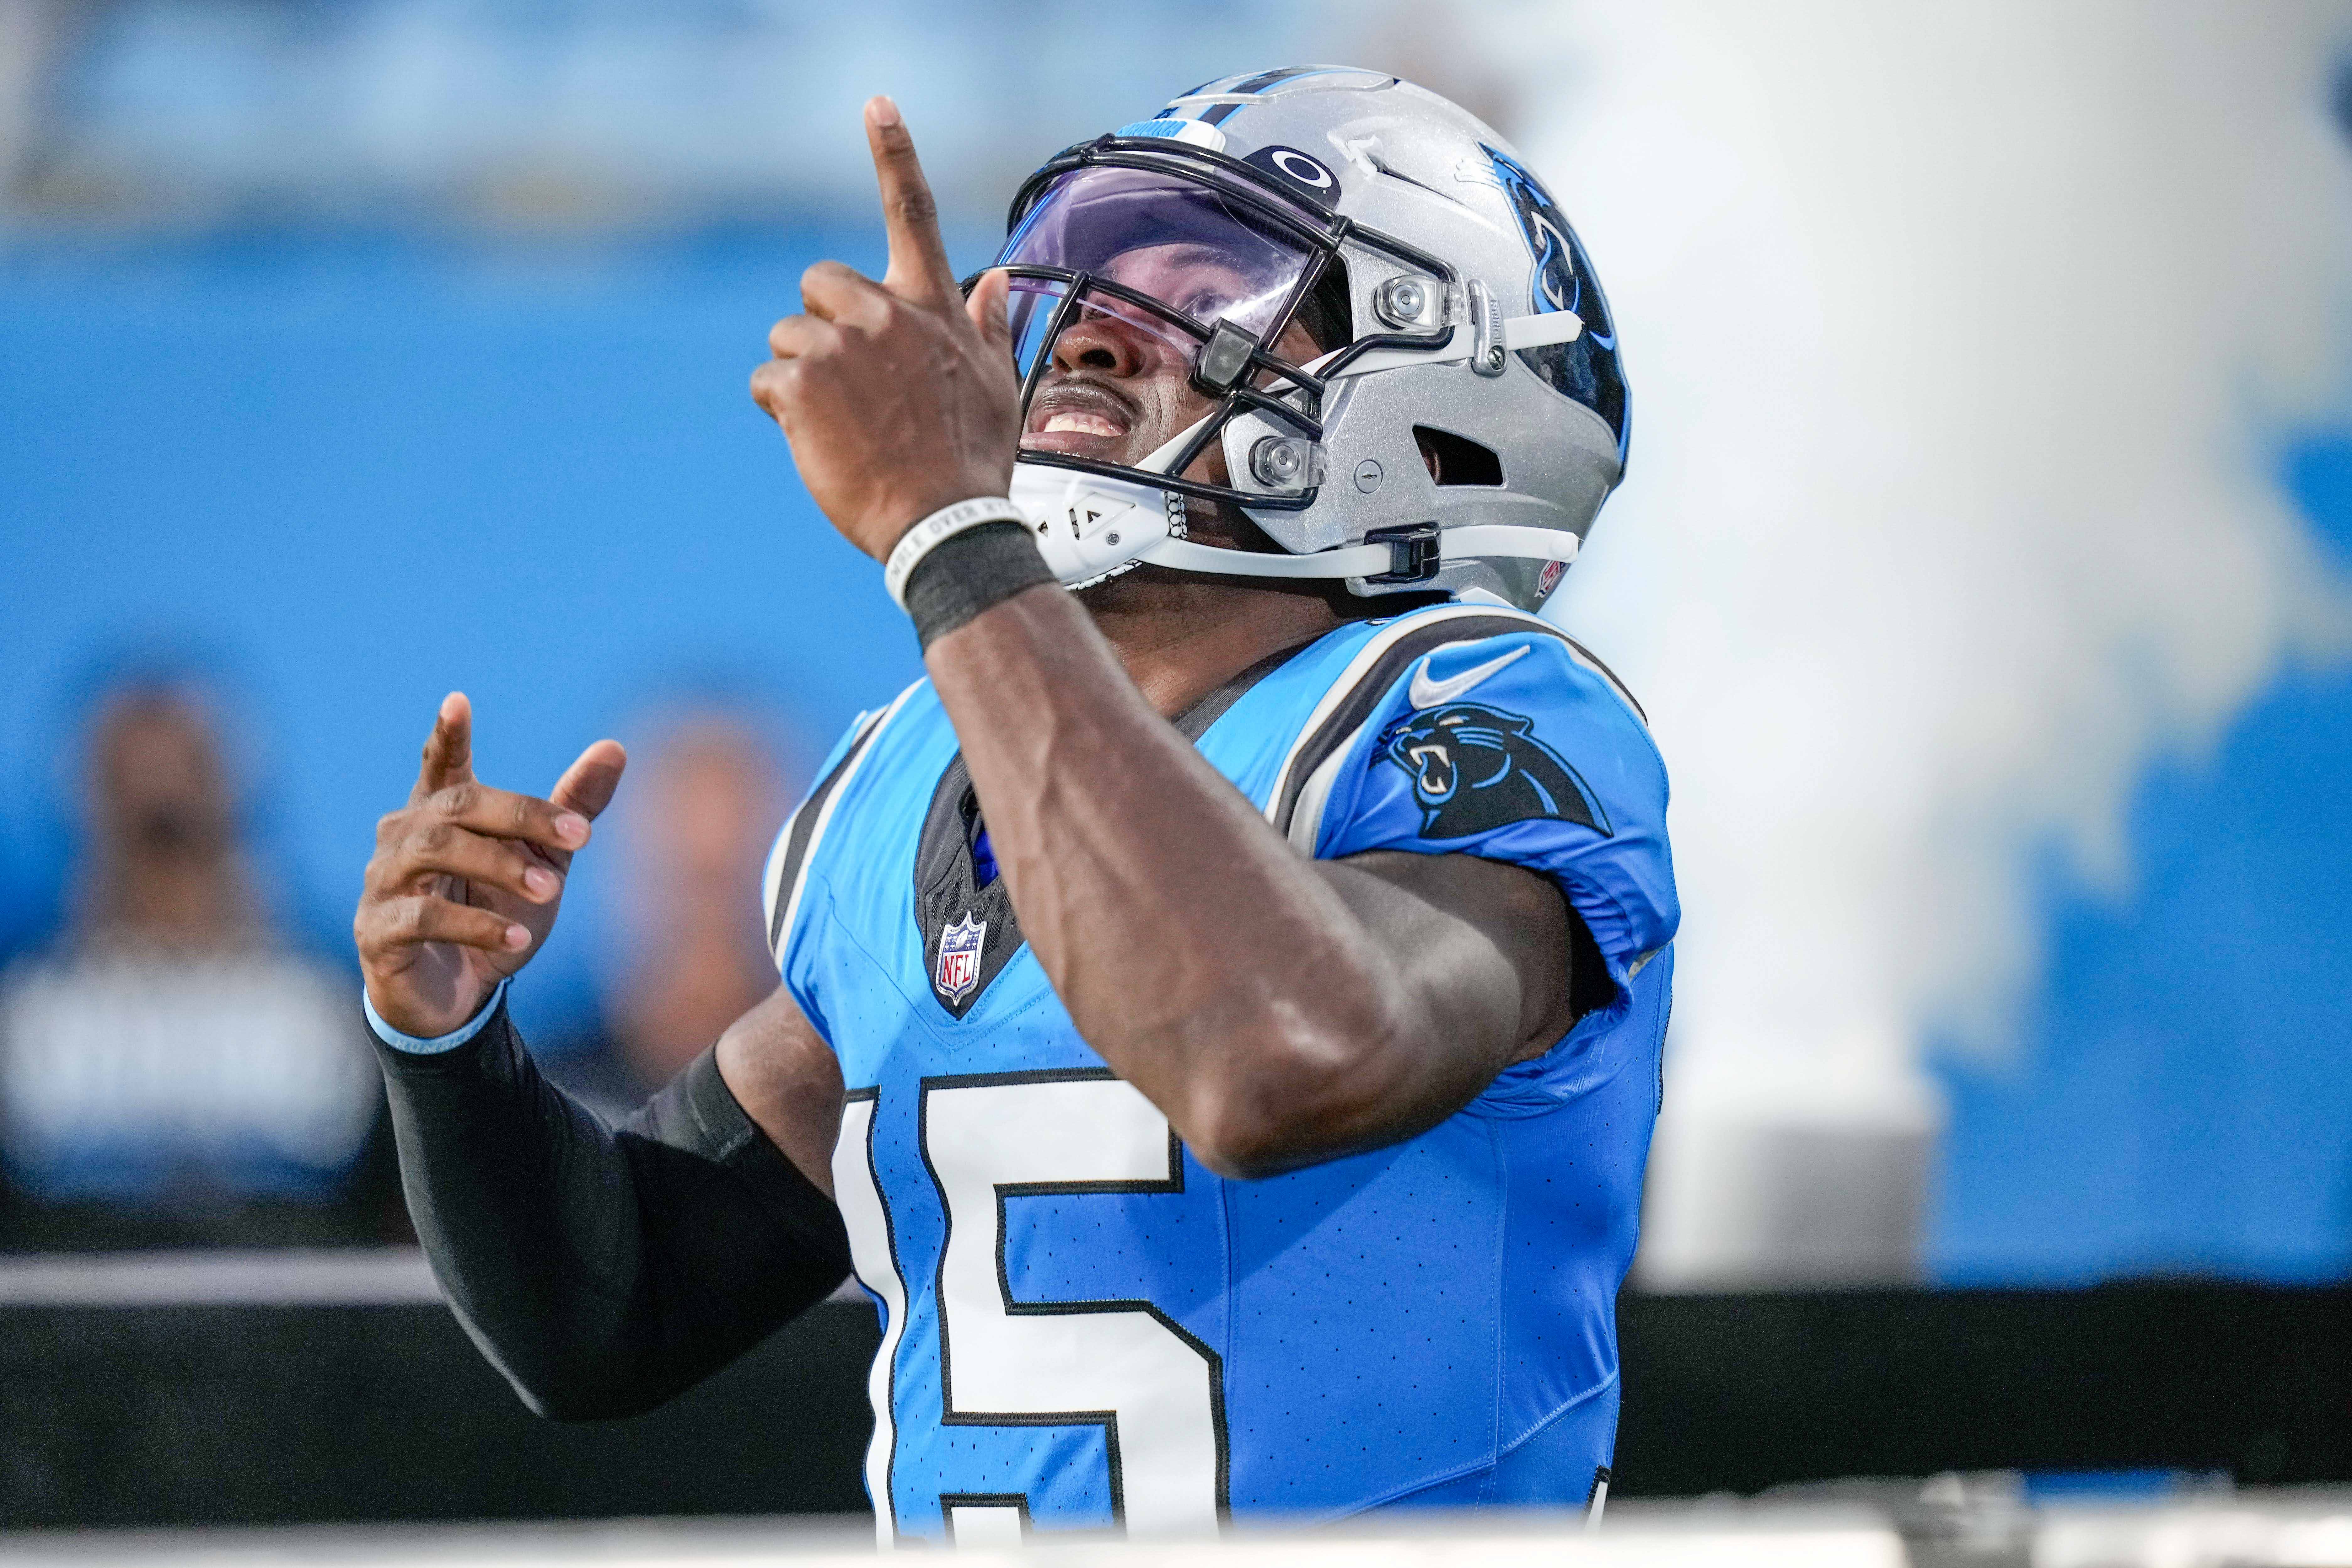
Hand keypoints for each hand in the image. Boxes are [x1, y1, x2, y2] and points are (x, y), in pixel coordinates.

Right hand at [355, 693, 626, 1038]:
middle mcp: (403, 837)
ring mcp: (383, 882)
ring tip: (549, 890)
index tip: (458, 701)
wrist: (460, 994)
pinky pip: (423, 916)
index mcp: (439, 813)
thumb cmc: (496, 912)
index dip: (448, 735)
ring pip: (435, 852)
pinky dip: (475, 925)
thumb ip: (572, 806)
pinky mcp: (377, 930)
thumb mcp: (544, 858)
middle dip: (520, 816)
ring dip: (499, 866)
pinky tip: (516, 937)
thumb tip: (616, 747)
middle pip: (457, 806)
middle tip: (578, 836)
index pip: (440, 764)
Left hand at [751, 96, 1021, 561]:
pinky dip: (781, 411)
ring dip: (800, 375)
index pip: (914, 213)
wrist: (943, 524)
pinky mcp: (800, 386)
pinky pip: (765, 381)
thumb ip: (987, 328)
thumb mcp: (997, 389)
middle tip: (849, 382)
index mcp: (932, 310)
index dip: (895, 152)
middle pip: (819, 283)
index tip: (877, 103)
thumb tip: (995, 280)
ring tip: (840, 423)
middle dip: (821, 324)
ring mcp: (839, 348)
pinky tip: (818, 440)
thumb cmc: (972, 462)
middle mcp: (884, 316)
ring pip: (787, 336)